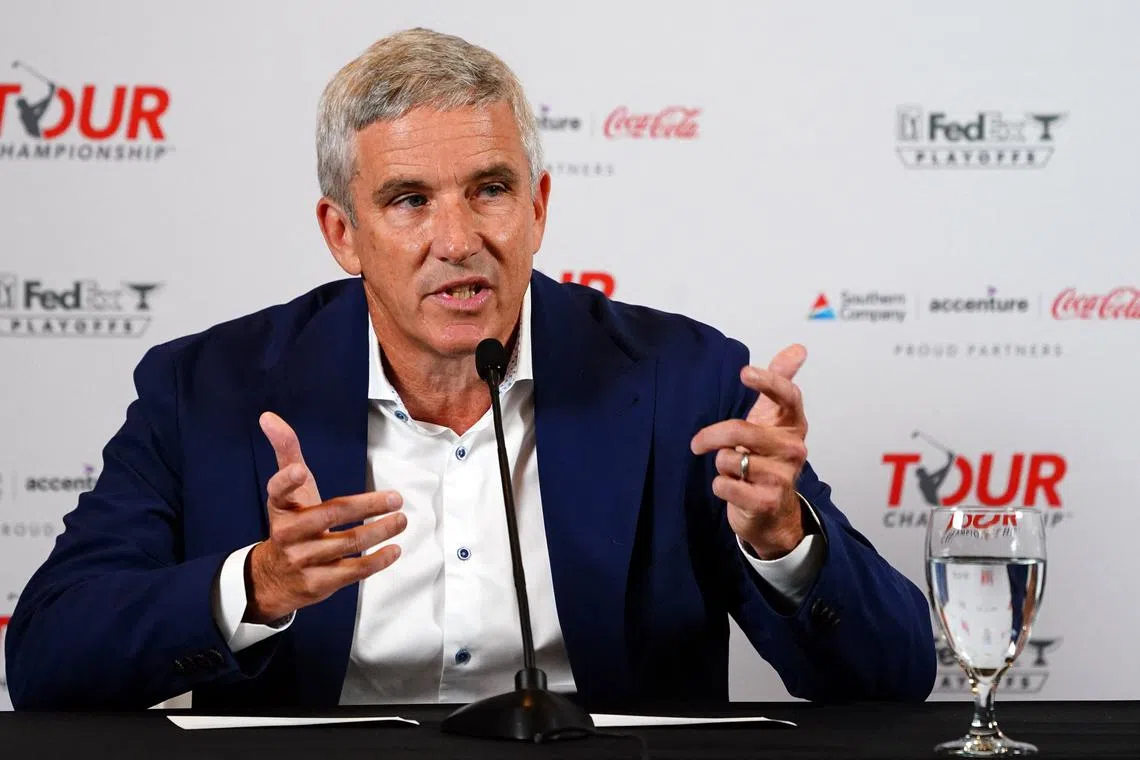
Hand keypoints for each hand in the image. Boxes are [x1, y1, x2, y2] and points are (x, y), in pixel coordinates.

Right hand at [244, 412, 406, 623]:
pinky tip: (394, 549)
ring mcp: (303, 560)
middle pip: (329, 516)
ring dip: (379, 531)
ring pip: (347, 544)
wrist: (273, 578)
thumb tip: (269, 416)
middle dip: (366, 506)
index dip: (287, 481)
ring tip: (401, 520)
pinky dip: (376, 561)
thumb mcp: (287, 491)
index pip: (278, 492)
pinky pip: (352, 571)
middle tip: (396, 498)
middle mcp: (288, 534)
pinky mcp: (318, 583)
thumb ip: (286, 452)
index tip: (300, 471)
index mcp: (280, 508)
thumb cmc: (290, 523)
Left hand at [690, 345, 809, 558]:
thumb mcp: (772, 419)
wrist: (772, 511)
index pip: (788, 397)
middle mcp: (794, 449)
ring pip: (729, 459)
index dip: (768, 382)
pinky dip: (719, 485)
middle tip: (697, 443)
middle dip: (711, 436)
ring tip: (732, 470)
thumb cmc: (767, 458)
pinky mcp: (767, 502)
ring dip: (720, 465)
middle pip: (742, 430)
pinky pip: (725, 485)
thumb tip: (798, 348)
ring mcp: (783, 477)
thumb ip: (781, 382)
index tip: (744, 372)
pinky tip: (731, 487)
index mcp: (793, 425)